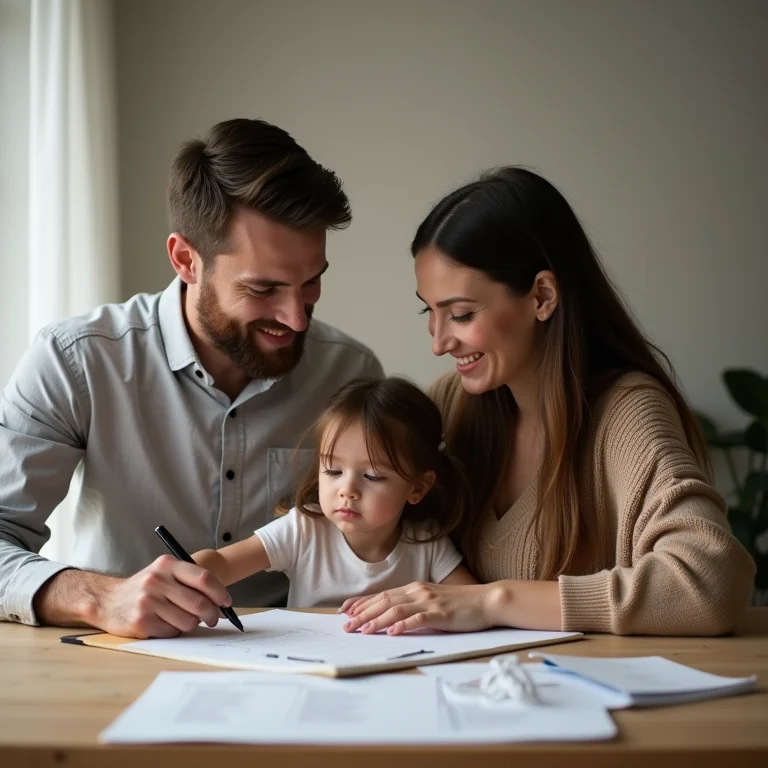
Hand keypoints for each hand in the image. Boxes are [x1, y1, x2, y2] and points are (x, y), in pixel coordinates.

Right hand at [91, 555, 231, 637]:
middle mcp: (157, 580)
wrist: (107, 601)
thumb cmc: (145, 588)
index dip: (220, 592)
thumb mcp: (164, 573)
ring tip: (184, 619)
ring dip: (192, 624)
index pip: (204, 578)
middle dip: (212, 614)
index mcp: (167, 564)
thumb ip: (189, 581)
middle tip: (213, 619)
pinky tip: (165, 624)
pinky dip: (175, 631)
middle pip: (199, 602)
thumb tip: (220, 600)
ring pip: (188, 621)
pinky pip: (172, 632)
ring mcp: (148, 601)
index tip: (227, 602)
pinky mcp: (141, 622)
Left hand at [339, 581, 494, 634]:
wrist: (486, 600)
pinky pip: (419, 619)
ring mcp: (429, 601)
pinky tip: (393, 632)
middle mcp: (418, 591)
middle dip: (363, 614)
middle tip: (346, 626)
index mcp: (414, 588)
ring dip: (378, 621)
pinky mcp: (441, 614)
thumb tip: (392, 618)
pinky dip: (404, 625)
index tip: (345, 611)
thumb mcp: (432, 600)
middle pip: (384, 601)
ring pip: (397, 609)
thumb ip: (413, 605)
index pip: (382, 595)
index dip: (362, 602)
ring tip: (363, 630)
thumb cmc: (459, 604)